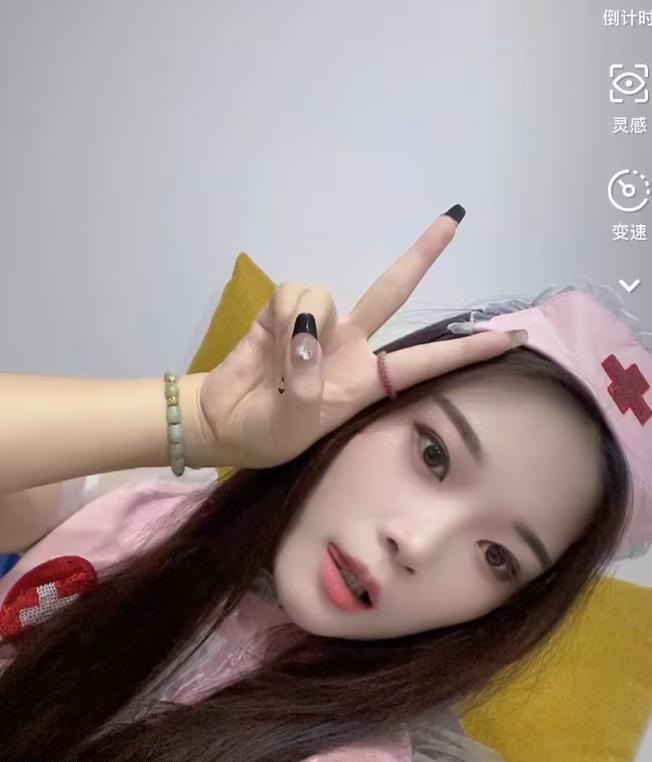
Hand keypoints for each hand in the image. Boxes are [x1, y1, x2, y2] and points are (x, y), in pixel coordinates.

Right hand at [199, 213, 519, 468]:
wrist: (222, 421)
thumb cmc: (267, 434)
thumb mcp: (295, 424)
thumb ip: (307, 382)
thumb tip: (308, 331)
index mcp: (366, 381)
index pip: (427, 362)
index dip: (469, 350)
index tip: (514, 338)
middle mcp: (350, 344)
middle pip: (393, 291)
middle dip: (421, 255)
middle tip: (455, 218)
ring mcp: (318, 323)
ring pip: (325, 293)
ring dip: (299, 325)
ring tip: (280, 363)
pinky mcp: (283, 309)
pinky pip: (292, 292)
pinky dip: (280, 316)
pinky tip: (268, 341)